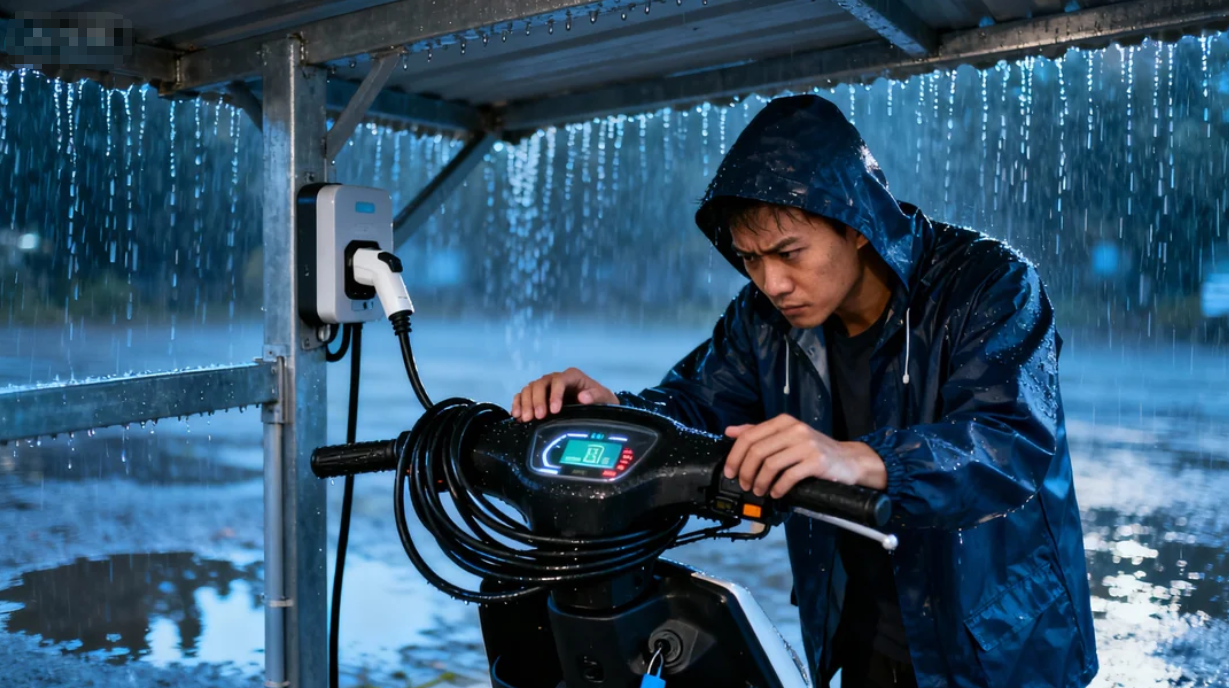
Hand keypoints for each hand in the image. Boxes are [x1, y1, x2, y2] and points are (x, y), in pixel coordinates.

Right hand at [510, 367, 618, 421]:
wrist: (596, 406)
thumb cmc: (600, 401)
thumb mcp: (604, 398)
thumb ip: (595, 396)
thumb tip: (583, 397)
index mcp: (571, 376)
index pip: (559, 381)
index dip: (554, 394)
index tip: (554, 410)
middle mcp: (555, 379)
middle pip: (540, 384)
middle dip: (537, 400)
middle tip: (537, 417)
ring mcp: (545, 387)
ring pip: (529, 389)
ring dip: (525, 403)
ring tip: (527, 419)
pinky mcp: (537, 396)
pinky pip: (522, 396)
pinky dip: (518, 404)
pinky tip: (517, 415)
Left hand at [723, 414, 887, 496]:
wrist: (848, 460)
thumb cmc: (813, 450)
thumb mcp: (786, 437)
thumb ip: (759, 433)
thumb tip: (730, 431)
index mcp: (783, 421)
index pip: (748, 436)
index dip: (734, 456)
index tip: (730, 472)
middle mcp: (794, 429)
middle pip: (757, 451)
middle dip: (745, 472)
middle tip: (744, 485)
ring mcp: (806, 444)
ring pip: (770, 465)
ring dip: (760, 482)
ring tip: (759, 491)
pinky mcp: (817, 461)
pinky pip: (789, 476)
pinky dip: (778, 488)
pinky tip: (776, 493)